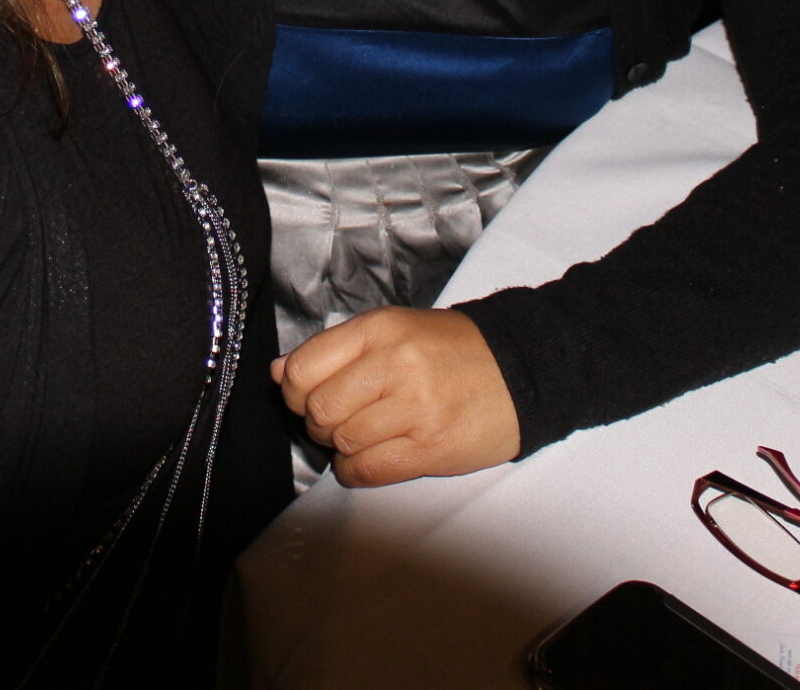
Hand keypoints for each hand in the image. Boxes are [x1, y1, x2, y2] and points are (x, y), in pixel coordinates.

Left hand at [271, 307, 520, 486]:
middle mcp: (394, 364)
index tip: (310, 397)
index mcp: (380, 329)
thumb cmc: (451, 351)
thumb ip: (336, 350)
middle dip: (318, 424)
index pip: (303, 368)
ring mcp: (415, 407)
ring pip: (342, 442)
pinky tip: (372, 458)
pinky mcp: (432, 447)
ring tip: (363, 437)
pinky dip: (356, 471)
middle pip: (319, 410)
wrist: (521, 369)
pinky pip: (368, 470)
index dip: (295, 391)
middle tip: (338, 421)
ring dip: (341, 448)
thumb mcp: (393, 330)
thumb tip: (279, 374)